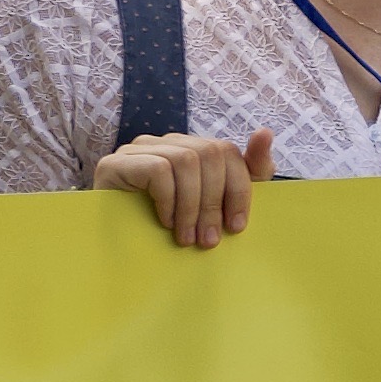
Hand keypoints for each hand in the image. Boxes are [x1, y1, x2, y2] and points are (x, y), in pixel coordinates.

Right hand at [97, 124, 274, 248]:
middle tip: (208, 240)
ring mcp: (139, 149)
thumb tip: (266, 132)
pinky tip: (165, 222)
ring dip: (191, 206)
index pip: (226, 151)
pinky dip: (168, 200)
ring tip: (187, 237)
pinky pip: (157, 169)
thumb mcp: (215, 206)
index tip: (236, 226)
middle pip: (209, 154)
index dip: (238, 188)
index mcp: (192, 149)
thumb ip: (248, 173)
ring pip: (185, 161)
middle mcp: (166, 142)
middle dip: (214, 202)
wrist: (115, 249)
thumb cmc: (170, 228)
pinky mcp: (114, 163)